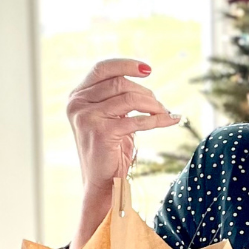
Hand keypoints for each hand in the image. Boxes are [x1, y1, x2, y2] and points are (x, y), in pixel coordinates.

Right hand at [66, 57, 180, 247]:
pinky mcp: (102, 132)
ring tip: (165, 113)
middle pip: (120, 83)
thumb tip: (143, 77)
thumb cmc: (109, 151)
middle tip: (161, 106)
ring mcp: (87, 117)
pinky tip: (171, 120)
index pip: (102, 68)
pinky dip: (158, 119)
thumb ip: (118, 97)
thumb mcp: (110, 118)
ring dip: (154, 105)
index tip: (148, 69)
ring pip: (130, 98)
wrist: (102, 184)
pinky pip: (137, 119)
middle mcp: (78, 104)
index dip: (126, 64)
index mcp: (77, 97)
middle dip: (146, 93)